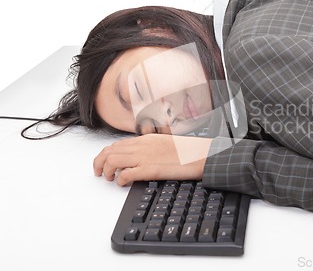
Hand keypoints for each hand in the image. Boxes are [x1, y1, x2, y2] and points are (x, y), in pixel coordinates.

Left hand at [93, 134, 212, 185]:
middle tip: (98, 172)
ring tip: (108, 178)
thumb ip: (152, 148)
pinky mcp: (151, 169)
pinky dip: (120, 179)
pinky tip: (122, 183)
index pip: (118, 144)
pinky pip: (126, 174)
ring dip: (106, 170)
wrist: (203, 154)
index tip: (104, 162)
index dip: (106, 154)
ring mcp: (146, 157)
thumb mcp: (167, 143)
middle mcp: (142, 146)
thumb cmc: (190, 151)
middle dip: (99, 162)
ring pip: (112, 160)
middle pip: (110, 151)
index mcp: (146, 139)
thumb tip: (143, 157)